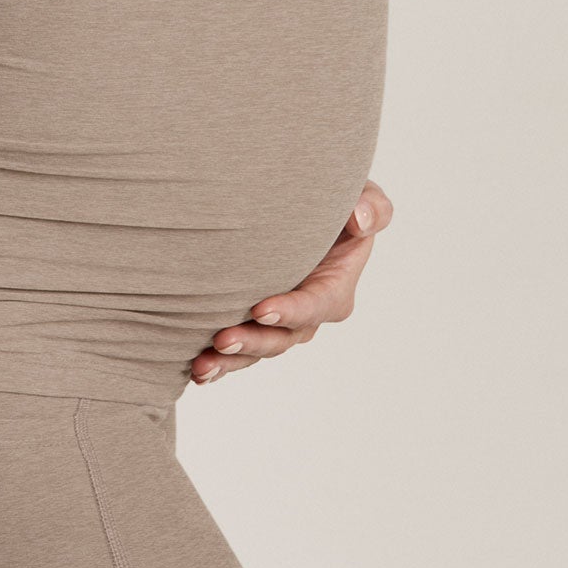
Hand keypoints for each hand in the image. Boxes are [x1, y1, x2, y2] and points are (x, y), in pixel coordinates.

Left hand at [190, 181, 394, 382]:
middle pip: (283, 337)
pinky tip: (196, 371)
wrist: (301, 207)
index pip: (315, 305)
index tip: (261, 309)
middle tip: (221, 339)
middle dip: (253, 342)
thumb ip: (371, 207)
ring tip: (201, 365)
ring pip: (257, 349)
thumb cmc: (335, 203)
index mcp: (334, 288)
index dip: (291, 311)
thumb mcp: (363, 197)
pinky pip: (239, 351)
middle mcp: (307, 313)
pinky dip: (219, 364)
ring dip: (230, 360)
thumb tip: (358, 220)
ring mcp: (279, 323)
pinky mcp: (255, 324)